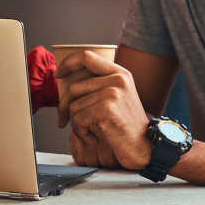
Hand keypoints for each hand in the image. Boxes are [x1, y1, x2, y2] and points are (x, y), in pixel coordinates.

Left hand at [62, 50, 150, 170]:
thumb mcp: (118, 99)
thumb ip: (99, 87)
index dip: (68, 63)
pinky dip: (80, 133)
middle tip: (62, 121)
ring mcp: (112, 93)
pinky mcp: (106, 108)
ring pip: (74, 106)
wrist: (146, 147)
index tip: (58, 74)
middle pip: (74, 87)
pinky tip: (93, 139)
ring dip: (76, 125)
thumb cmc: (127, 127)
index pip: (87, 57)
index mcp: (120, 73)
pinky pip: (78, 119)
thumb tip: (66, 86)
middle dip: (64, 107)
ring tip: (89, 134)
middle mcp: (117, 79)